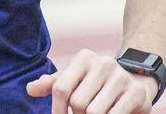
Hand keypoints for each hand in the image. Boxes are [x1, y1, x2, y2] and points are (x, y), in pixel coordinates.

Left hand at [26, 49, 157, 112]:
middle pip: (78, 103)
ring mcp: (120, 77)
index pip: (61, 88)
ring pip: (95, 113)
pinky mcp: (135, 93)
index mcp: (84, 58)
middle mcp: (102, 63)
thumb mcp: (75, 79)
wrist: (135, 81)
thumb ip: (53, 84)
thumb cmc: (97, 83)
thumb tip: (30, 89)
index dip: (57, 110)